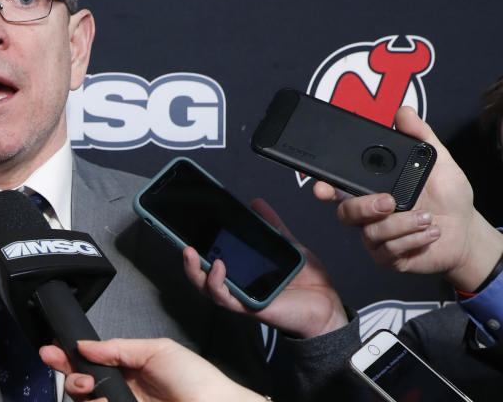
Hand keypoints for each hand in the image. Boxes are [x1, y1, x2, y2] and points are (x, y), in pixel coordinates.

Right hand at [40, 338, 260, 401]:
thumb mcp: (157, 350)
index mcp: (127, 370)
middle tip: (74, 373)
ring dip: (80, 393)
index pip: (90, 362)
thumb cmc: (196, 379)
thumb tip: (85, 345)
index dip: (68, 356)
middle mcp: (120, 392)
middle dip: (69, 375)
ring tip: (92, 391)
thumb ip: (118, 347)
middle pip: (80, 385)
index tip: (52, 350)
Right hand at [182, 198, 347, 338]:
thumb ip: (272, 226)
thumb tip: (257, 204)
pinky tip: (219, 266)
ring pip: (208, 288)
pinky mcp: (250, 307)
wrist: (328, 307)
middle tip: (183, 243)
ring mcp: (243, 297)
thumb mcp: (289, 246)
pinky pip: (226, 298)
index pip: (213, 260)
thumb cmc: (309, 284)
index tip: (190, 229)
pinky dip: (218, 282)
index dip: (199, 248)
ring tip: (192, 253)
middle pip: (203, 276)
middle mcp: (240, 286)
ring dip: (196, 270)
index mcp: (244, 272)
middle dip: (188, 261)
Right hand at [312, 106, 502, 291]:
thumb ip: (421, 135)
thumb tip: (403, 111)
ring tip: (428, 218)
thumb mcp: (439, 161)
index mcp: (372, 189)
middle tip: (389, 201)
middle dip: (365, 207)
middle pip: (345, 212)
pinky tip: (430, 232)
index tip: (321, 187)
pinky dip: (413, 239)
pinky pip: (389, 250)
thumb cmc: (448, 197)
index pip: (339, 187)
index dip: (324, 187)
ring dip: (402, 225)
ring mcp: (376, 236)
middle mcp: (368, 213)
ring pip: (370, 232)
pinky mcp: (389, 257)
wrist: (466, 232)